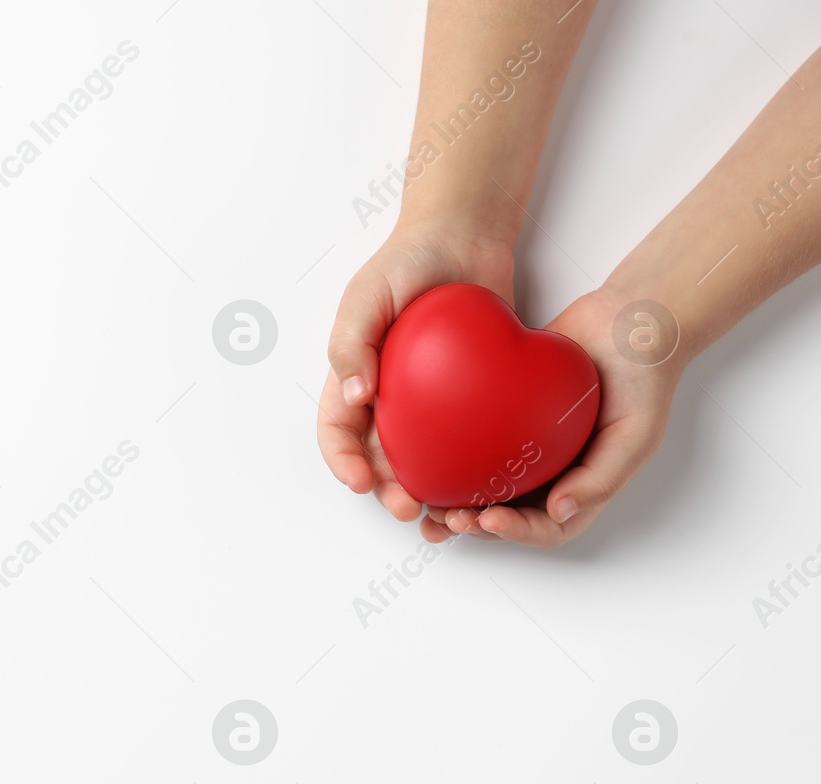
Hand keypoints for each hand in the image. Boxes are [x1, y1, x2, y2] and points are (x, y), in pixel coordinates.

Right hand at [319, 222, 514, 520]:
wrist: (464, 237)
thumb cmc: (407, 260)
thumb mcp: (364, 295)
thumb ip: (350, 343)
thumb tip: (353, 396)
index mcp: (355, 378)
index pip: (337, 432)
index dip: (342, 462)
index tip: (360, 480)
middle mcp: (389, 396)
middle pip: (379, 458)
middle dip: (387, 490)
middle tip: (407, 505)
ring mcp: (430, 400)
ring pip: (424, 459)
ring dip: (428, 490)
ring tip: (444, 509)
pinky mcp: (470, 397)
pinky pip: (467, 438)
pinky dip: (470, 465)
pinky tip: (484, 482)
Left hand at [420, 289, 680, 545]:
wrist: (628, 320)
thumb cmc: (644, 379)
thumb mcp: (637, 433)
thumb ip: (601, 478)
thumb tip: (559, 512)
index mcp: (582, 485)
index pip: (547, 526)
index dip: (516, 533)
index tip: (488, 519)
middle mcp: (551, 472)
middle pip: (507, 514)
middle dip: (474, 524)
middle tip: (445, 517)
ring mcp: (526, 446)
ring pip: (484, 485)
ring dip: (454, 501)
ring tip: (425, 502)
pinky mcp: (503, 417)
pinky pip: (473, 443)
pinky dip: (448, 455)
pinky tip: (422, 453)